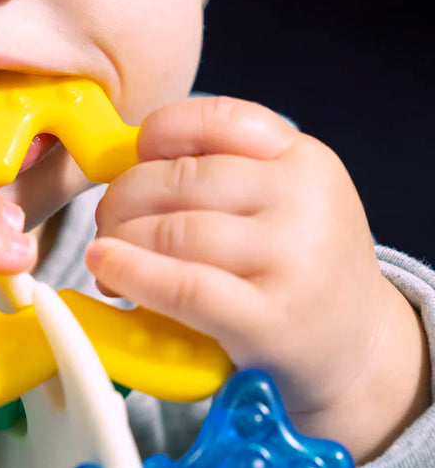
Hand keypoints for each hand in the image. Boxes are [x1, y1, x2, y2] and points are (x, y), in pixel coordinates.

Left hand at [87, 96, 428, 461]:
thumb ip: (221, 174)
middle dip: (124, 197)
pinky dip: (132, 272)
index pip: (217, 118)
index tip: (135, 156)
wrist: (360, 350)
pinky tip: (107, 267)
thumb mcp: (284, 200)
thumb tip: (121, 168)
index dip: (159, 131)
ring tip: (106, 254)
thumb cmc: (300, 267)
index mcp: (303, 157)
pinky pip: (182, 286)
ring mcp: (292, 258)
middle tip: (107, 220)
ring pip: (173, 230)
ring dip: (121, 240)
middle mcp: (303, 198)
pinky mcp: (271, 319)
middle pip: (181, 178)